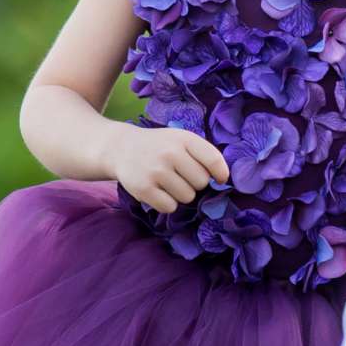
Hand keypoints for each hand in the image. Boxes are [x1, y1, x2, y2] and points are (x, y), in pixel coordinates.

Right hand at [112, 125, 229, 213]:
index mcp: (184, 139)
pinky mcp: (143, 188)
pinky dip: (166, 203)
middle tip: (180, 176)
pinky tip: (158, 191)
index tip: (219, 179)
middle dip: (194, 184)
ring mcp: (156, 171)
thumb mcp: (180, 140)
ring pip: (187, 197)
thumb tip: (224, 179)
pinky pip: (169, 207)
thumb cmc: (160, 147)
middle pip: (201, 183)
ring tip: (167, 182)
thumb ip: (203, 155)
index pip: (213, 160)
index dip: (221, 173)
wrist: (121, 148)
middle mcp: (170, 153)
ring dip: (180, 194)